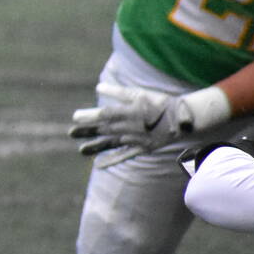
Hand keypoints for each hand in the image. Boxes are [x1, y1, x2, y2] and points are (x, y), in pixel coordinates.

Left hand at [70, 83, 216, 156]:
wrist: (182, 119)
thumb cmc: (159, 103)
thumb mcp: (138, 93)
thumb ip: (117, 93)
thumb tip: (97, 88)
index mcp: (126, 113)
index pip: (103, 115)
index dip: (89, 116)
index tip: (75, 117)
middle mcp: (127, 128)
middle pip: (103, 130)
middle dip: (86, 131)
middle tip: (70, 133)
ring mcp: (133, 140)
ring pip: (110, 144)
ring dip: (95, 147)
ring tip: (81, 151)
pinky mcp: (141, 149)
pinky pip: (123, 156)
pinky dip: (111, 160)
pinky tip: (98, 165)